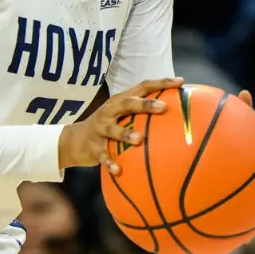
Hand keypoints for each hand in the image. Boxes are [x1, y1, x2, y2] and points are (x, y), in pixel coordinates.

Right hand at [57, 78, 180, 174]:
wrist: (74, 141)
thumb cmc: (108, 128)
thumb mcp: (122, 116)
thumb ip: (143, 115)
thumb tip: (177, 118)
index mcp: (120, 101)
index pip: (142, 87)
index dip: (161, 83)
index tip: (180, 82)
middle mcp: (109, 111)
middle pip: (128, 104)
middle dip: (145, 105)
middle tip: (163, 107)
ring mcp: (100, 129)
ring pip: (113, 130)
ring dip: (126, 134)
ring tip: (139, 140)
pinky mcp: (93, 147)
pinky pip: (102, 156)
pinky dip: (110, 163)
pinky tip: (119, 171)